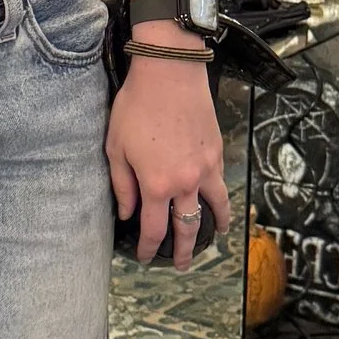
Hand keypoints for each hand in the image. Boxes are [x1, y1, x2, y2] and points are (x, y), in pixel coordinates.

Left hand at [107, 52, 232, 268]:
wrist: (170, 73)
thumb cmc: (136, 107)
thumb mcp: (116, 147)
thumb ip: (122, 185)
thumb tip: (127, 214)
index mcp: (156, 185)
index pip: (154, 229)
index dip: (149, 248)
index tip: (145, 257)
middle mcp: (185, 183)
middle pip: (187, 227)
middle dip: (183, 251)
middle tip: (180, 266)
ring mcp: (205, 168)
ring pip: (214, 207)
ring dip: (214, 226)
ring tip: (214, 237)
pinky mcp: (217, 152)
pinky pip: (220, 183)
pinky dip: (222, 198)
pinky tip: (218, 200)